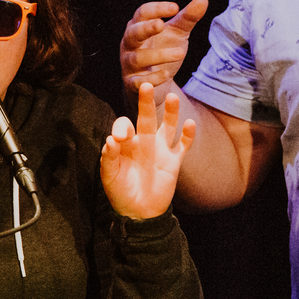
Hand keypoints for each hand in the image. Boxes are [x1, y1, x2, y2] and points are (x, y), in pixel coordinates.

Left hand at [100, 83, 196, 219]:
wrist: (139, 212)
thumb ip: (109, 158)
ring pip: (167, 126)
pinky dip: (188, 135)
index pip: (125, 125)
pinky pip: (183, 145)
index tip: (120, 138)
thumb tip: (111, 139)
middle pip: (146, 117)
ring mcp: (160, 151)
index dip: (122, 127)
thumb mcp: (109, 176)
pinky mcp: (173, 162)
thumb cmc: (121, 192)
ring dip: (170, 112)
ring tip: (172, 97)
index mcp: (126, 144)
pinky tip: (190, 123)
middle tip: (146, 85)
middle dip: (146, 102)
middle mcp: (144, 142)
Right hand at [120, 0, 208, 106]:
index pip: (142, 13)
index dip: (157, 9)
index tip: (176, 7)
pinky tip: (166, 74)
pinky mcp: (132, 84)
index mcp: (138, 27)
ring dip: (158, 55)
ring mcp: (128, 64)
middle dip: (146, 29)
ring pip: (137, 58)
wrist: (153, 82)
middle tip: (162, 25)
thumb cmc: (162, 49)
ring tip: (181, 52)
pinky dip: (152, 78)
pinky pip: (138, 82)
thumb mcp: (177, 33)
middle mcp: (129, 44)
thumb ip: (187, 18)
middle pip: (133, 33)